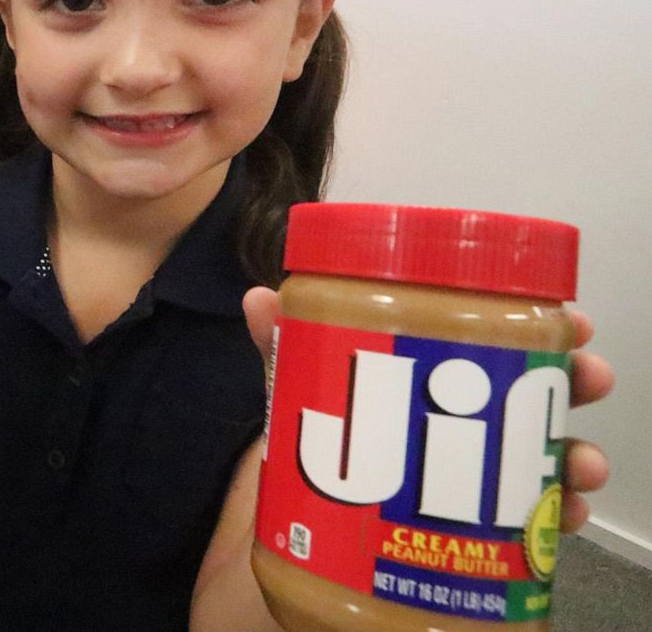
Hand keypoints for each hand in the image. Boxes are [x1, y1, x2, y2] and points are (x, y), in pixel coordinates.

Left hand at [242, 287, 613, 531]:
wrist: (296, 549)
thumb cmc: (309, 462)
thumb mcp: (296, 401)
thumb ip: (279, 351)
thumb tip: (259, 298)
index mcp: (424, 380)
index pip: (489, 341)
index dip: (534, 327)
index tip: (570, 320)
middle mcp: (459, 427)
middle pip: (526, 394)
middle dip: (567, 382)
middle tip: (590, 378)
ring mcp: (471, 479)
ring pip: (539, 457)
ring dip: (572, 455)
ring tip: (584, 464)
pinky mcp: (473, 531)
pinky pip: (527, 523)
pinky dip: (553, 518)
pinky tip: (565, 516)